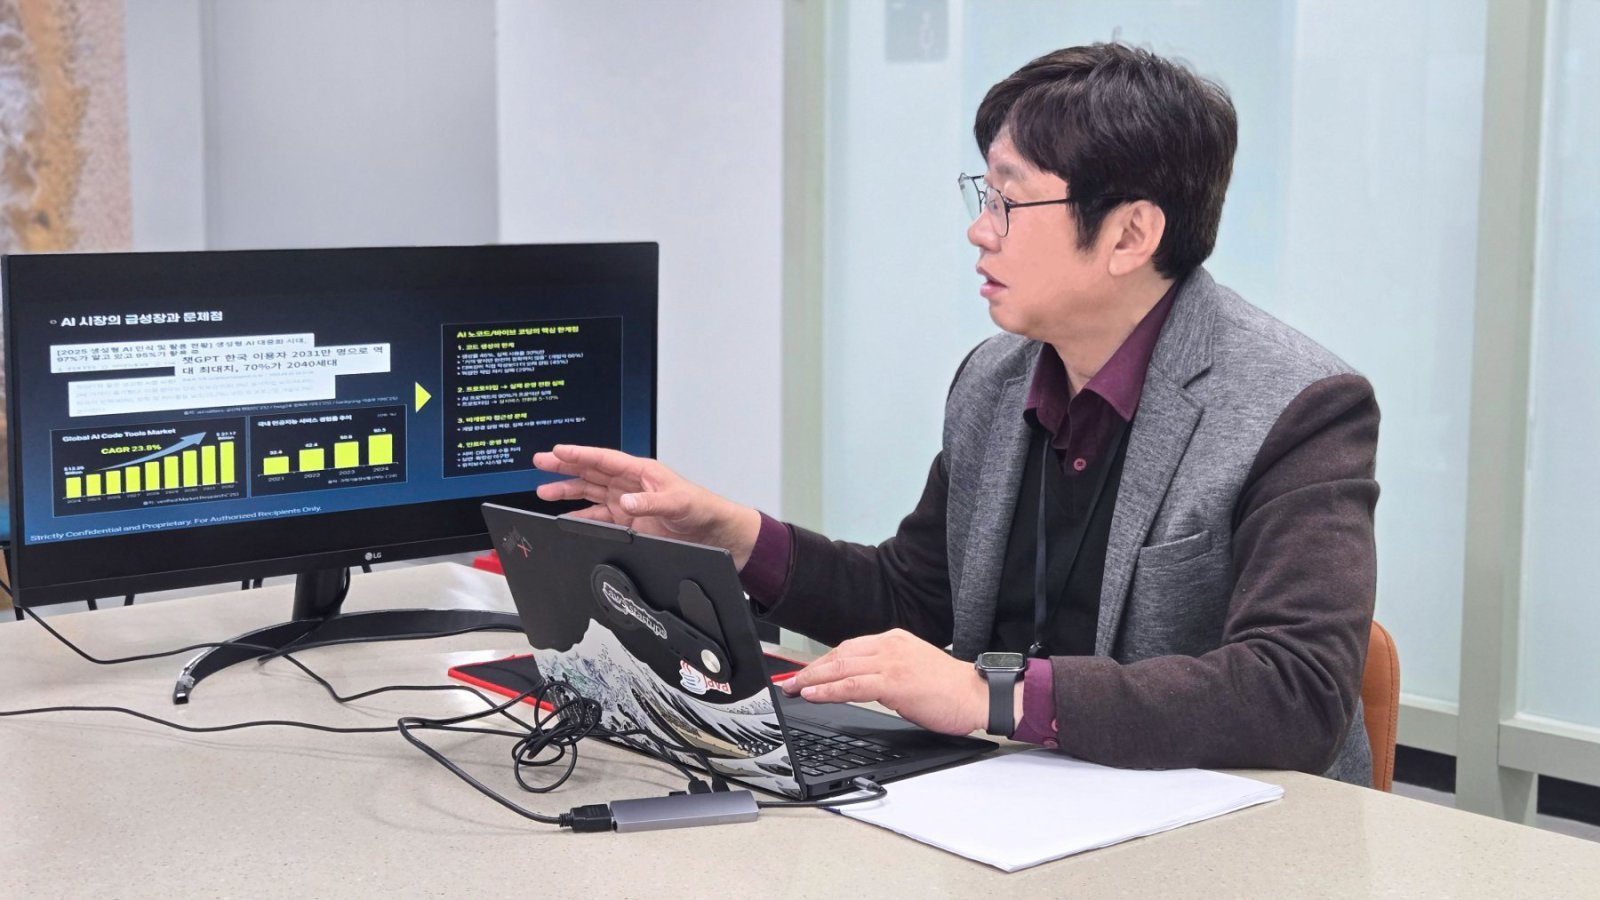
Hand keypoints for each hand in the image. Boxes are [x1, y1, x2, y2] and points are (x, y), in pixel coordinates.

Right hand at [531, 444, 762, 567]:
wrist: (715, 533)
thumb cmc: (702, 508)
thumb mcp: (678, 502)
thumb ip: (650, 502)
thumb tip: (625, 501)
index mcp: (641, 472)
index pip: (604, 459)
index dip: (580, 454)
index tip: (558, 450)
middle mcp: (630, 485)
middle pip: (591, 473)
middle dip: (565, 467)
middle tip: (540, 461)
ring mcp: (628, 505)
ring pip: (590, 495)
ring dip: (568, 493)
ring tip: (544, 491)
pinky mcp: (629, 524)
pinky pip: (598, 519)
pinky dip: (580, 519)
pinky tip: (566, 520)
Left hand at [780, 629, 993, 735]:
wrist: (977, 695)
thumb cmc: (950, 690)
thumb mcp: (913, 670)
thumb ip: (887, 672)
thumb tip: (863, 686)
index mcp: (894, 640)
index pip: (848, 648)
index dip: (823, 661)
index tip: (805, 673)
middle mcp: (890, 645)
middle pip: (839, 654)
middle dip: (810, 669)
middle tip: (789, 681)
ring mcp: (891, 661)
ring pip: (840, 667)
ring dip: (811, 679)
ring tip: (792, 688)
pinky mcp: (894, 681)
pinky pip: (851, 684)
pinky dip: (827, 689)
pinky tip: (812, 694)